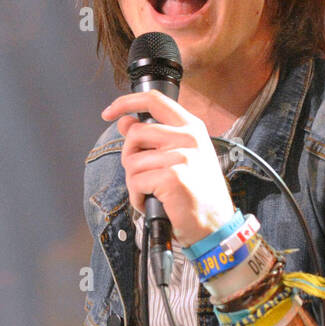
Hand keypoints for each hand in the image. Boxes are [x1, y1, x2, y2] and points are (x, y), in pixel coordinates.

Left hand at [101, 90, 234, 246]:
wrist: (215, 225)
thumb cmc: (197, 193)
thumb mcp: (179, 157)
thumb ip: (151, 137)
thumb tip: (124, 121)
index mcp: (191, 127)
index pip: (153, 100)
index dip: (125, 103)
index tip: (109, 112)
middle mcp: (189, 137)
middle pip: (135, 133)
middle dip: (129, 157)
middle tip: (144, 175)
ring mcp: (182, 156)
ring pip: (132, 161)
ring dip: (135, 182)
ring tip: (154, 192)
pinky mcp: (173, 178)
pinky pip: (135, 182)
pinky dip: (137, 197)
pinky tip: (153, 202)